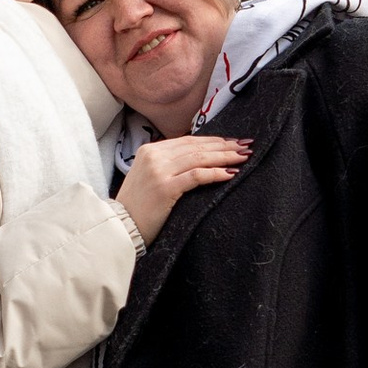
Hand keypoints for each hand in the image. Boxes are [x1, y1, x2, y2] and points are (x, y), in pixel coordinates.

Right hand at [115, 135, 250, 245]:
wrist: (121, 227)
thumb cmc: (138, 206)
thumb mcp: (148, 176)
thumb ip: (167, 164)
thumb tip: (198, 158)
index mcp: (150, 150)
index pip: (188, 141)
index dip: (213, 140)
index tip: (232, 142)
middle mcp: (154, 156)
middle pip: (197, 147)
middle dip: (224, 146)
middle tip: (245, 146)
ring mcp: (159, 171)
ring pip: (199, 158)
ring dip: (225, 157)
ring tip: (243, 158)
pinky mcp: (165, 188)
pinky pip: (197, 176)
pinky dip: (215, 173)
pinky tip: (230, 173)